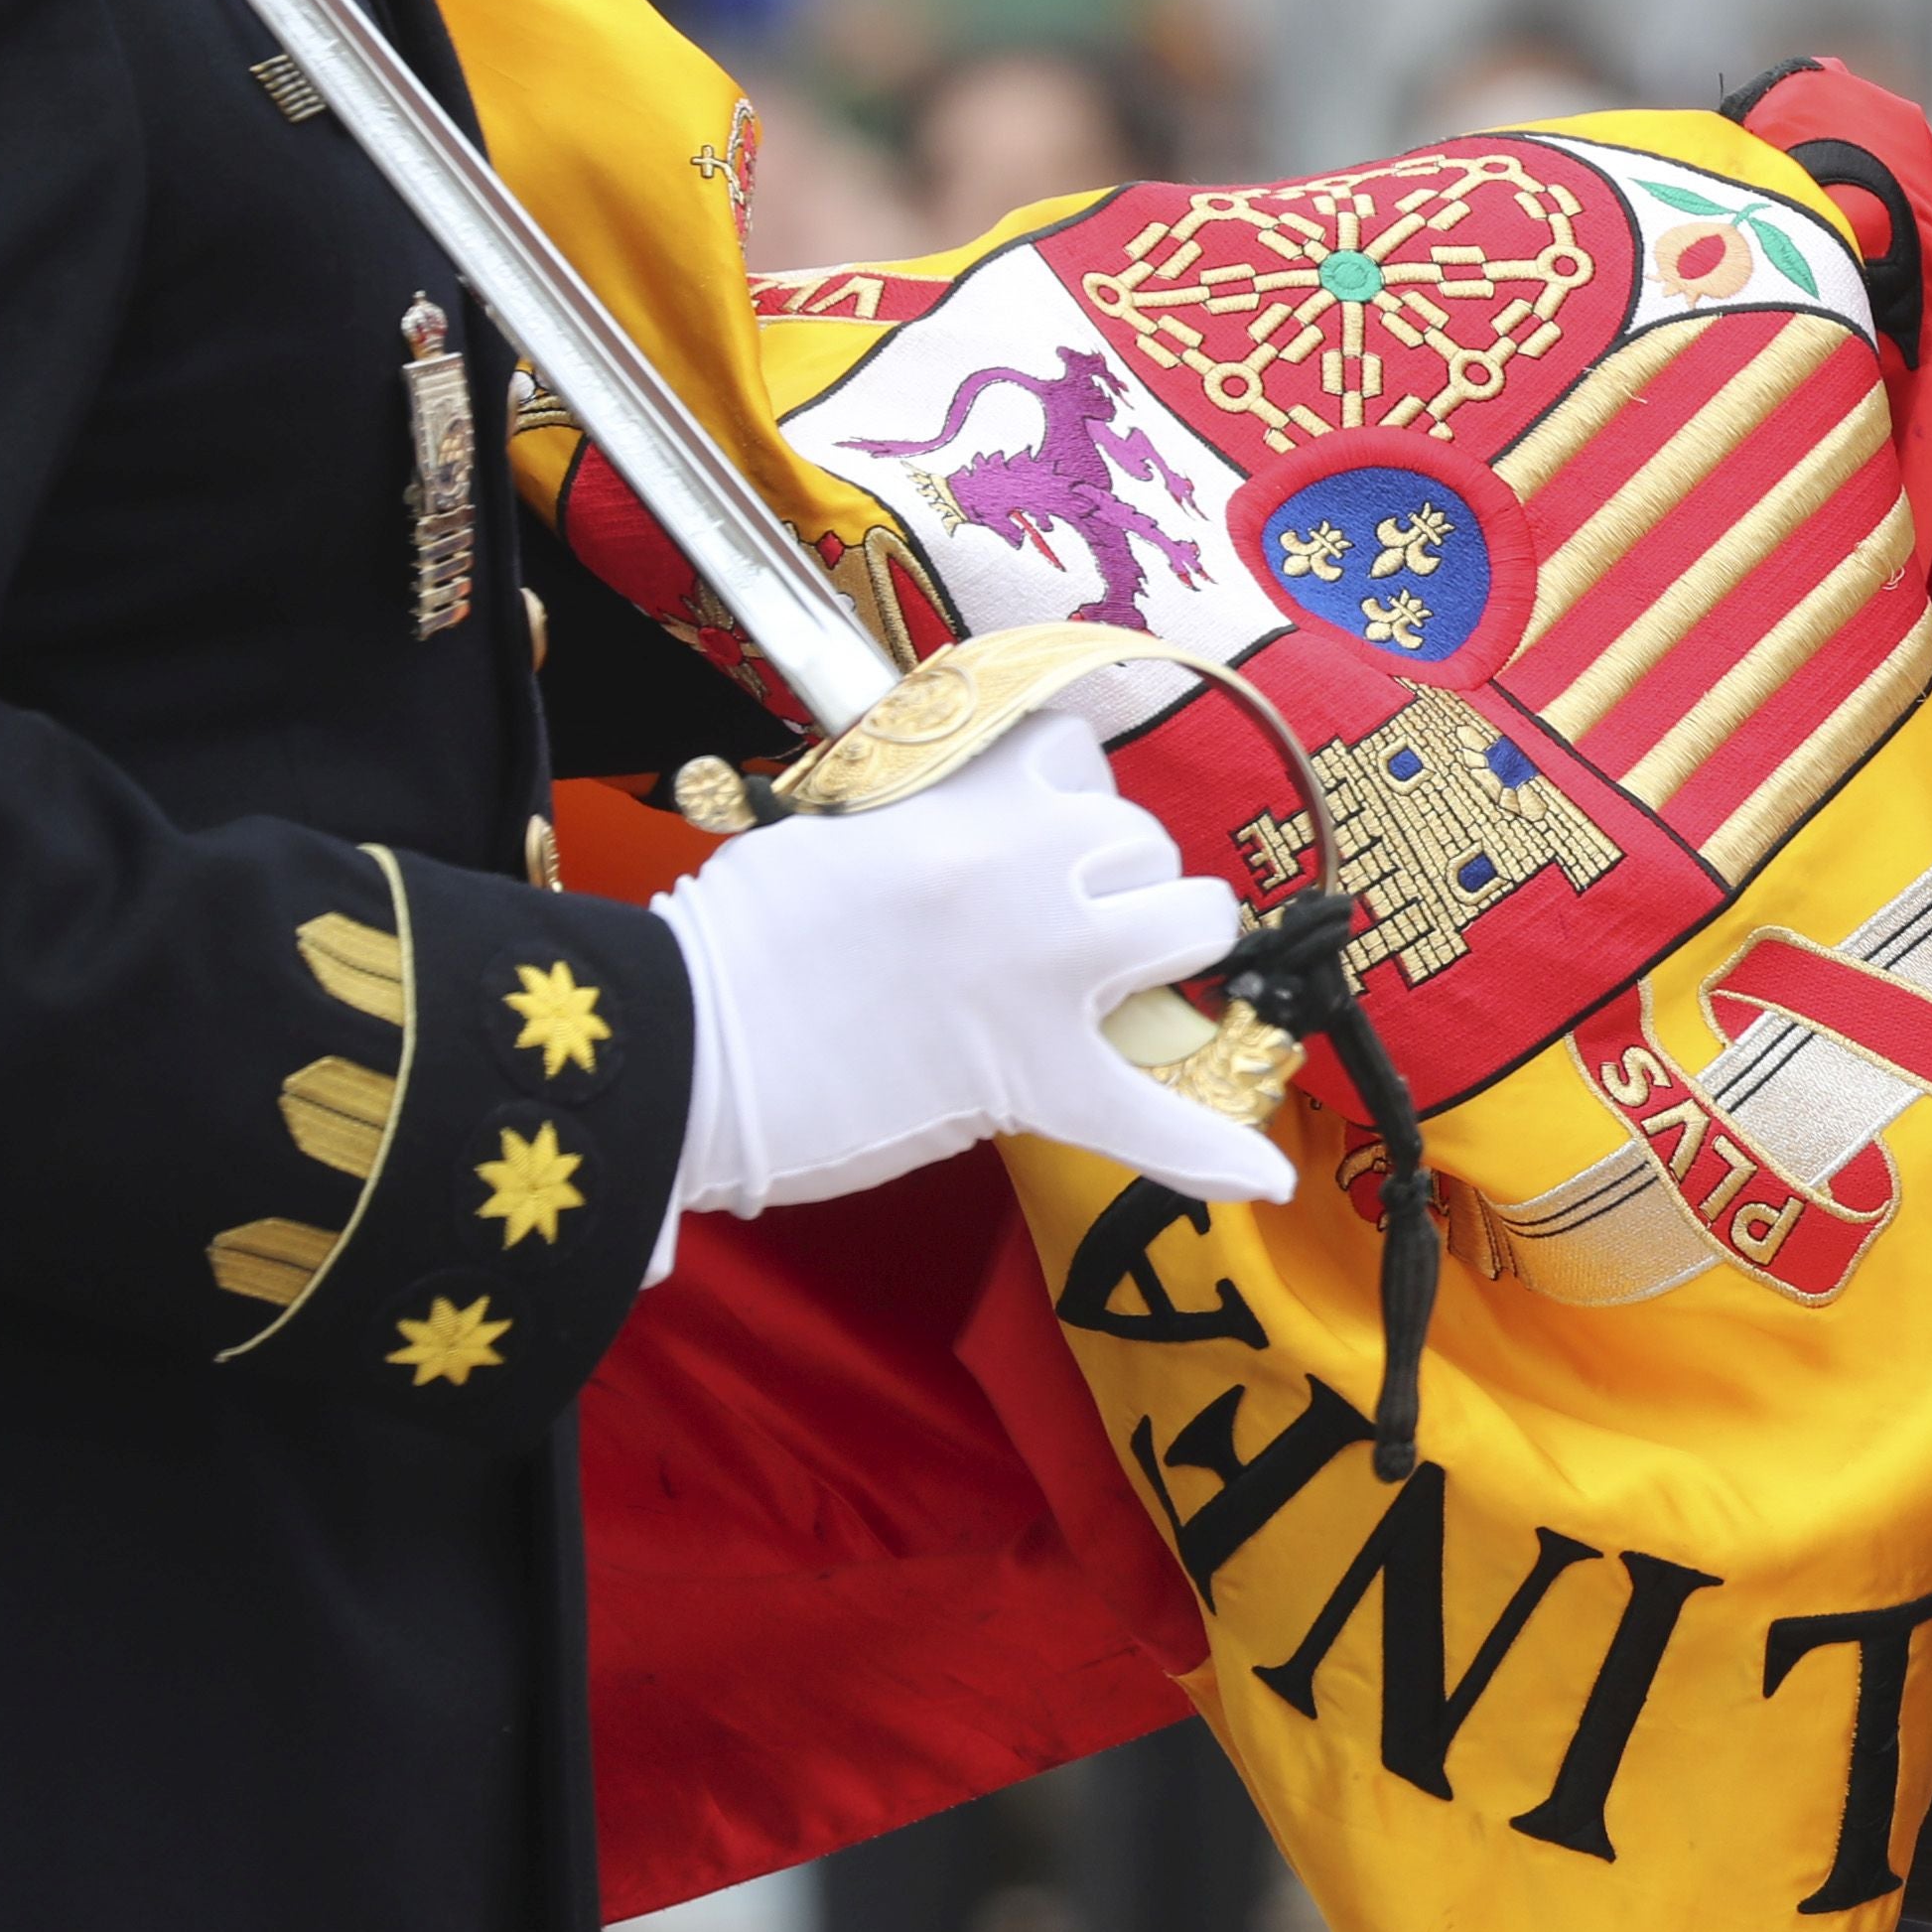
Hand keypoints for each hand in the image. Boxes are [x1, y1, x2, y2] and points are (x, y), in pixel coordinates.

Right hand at [654, 722, 1291, 1214]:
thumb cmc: (730, 943)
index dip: (1069, 800)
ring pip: (1192, 922)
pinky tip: (1259, 1176)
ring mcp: (1040, 968)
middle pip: (1143, 841)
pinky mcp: (1029, 1075)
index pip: (1075, 755)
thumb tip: (970, 830)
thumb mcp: (832, 832)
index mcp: (962, 798)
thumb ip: (924, 822)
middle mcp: (1023, 865)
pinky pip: (1148, 1114)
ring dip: (1169, 951)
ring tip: (1126, 986)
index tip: (1040, 834)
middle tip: (1059, 930)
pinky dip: (1205, 1150)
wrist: (672, 1041)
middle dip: (1118, 880)